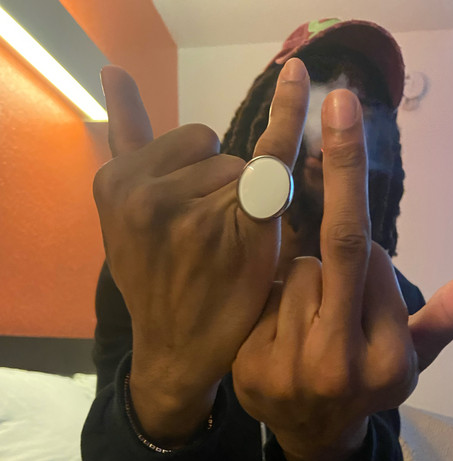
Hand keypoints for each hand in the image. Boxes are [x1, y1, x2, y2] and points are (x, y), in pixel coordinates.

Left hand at [93, 60, 309, 445]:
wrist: (174, 347)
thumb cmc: (229, 311)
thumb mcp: (265, 264)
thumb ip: (272, 202)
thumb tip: (277, 152)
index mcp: (217, 224)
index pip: (263, 158)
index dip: (287, 116)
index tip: (298, 77)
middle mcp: (165, 201)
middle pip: (227, 155)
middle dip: (233, 185)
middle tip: (220, 230)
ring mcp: (129, 189)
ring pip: (196, 144)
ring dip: (202, 171)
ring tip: (193, 217)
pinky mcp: (109, 187)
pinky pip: (128, 134)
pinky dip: (127, 109)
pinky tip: (117, 78)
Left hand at [232, 89, 452, 460]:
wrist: (312, 436)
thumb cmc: (369, 380)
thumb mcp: (418, 352)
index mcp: (392, 362)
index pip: (379, 263)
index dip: (368, 243)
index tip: (357, 210)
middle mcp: (342, 368)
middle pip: (338, 251)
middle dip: (337, 173)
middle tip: (339, 102)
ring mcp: (290, 372)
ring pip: (293, 270)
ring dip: (300, 271)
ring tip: (306, 311)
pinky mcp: (247, 370)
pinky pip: (258, 295)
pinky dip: (269, 291)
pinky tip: (274, 318)